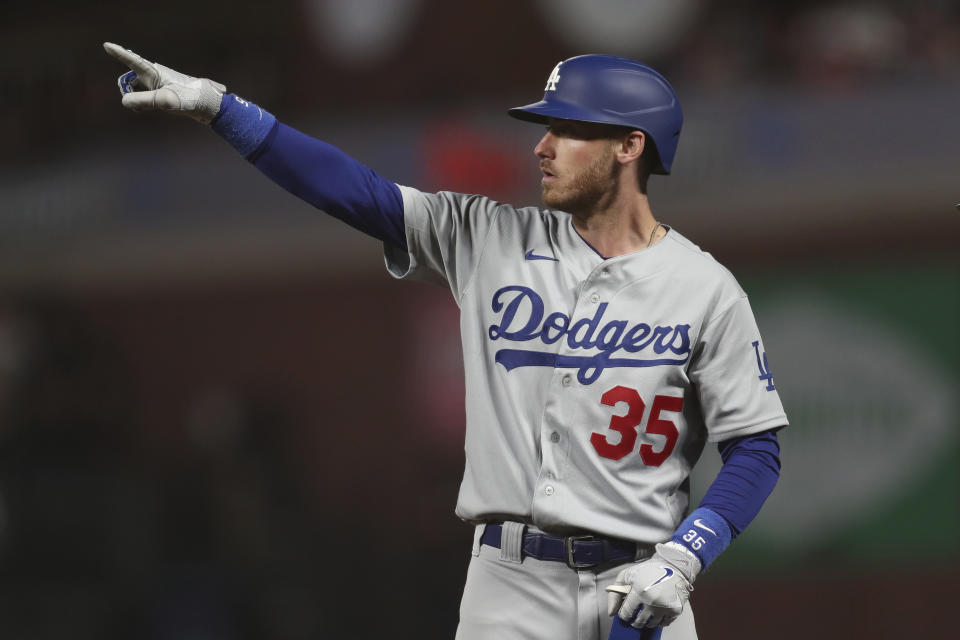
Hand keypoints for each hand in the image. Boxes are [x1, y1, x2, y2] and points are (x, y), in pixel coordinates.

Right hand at [103, 42, 225, 123]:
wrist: (206, 105)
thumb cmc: (188, 99)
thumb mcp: (165, 100)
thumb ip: (143, 100)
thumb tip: (124, 101)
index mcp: (155, 72)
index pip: (133, 61)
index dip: (119, 53)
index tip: (106, 45)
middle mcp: (154, 76)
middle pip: (129, 79)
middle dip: (126, 89)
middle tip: (135, 103)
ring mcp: (157, 85)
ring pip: (135, 90)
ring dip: (134, 99)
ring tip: (144, 109)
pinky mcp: (160, 93)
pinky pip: (142, 97)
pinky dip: (140, 103)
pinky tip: (145, 110)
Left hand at [606, 542, 700, 628]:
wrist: (672, 565)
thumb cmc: (648, 569)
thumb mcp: (627, 574)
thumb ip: (615, 592)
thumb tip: (612, 611)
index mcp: (639, 590)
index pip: (626, 613)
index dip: (624, 614)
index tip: (625, 612)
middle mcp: (652, 601)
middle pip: (638, 622)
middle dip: (634, 620)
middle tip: (635, 615)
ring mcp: (664, 606)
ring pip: (651, 624)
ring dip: (646, 621)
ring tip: (645, 614)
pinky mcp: (675, 609)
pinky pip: (664, 623)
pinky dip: (659, 621)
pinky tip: (656, 613)